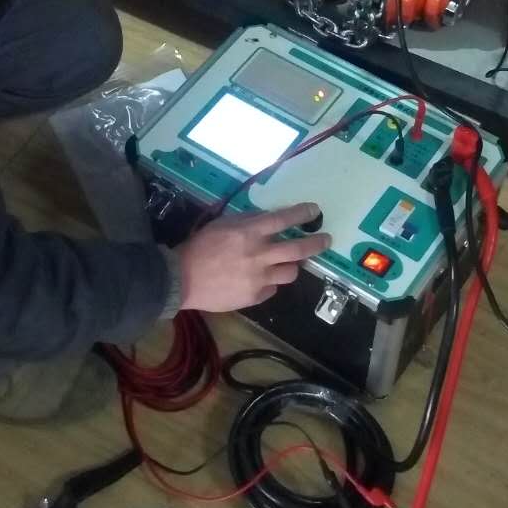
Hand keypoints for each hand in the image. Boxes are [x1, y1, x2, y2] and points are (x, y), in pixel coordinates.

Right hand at [177, 203, 329, 311]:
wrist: (182, 279)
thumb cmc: (200, 247)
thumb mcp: (222, 224)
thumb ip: (247, 221)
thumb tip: (268, 218)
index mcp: (250, 233)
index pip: (284, 220)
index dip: (302, 214)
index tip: (314, 211)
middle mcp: (260, 255)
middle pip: (299, 249)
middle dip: (316, 243)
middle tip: (325, 240)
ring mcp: (259, 278)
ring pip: (291, 272)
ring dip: (292, 265)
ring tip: (287, 263)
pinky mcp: (255, 296)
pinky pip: (272, 288)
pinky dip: (270, 282)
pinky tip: (259, 279)